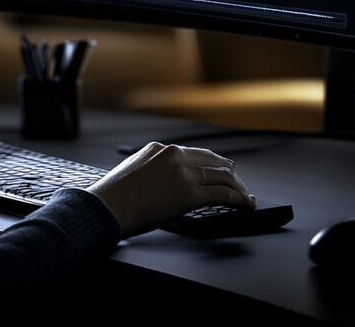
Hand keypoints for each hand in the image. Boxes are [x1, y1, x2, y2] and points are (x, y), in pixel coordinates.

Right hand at [87, 142, 254, 237]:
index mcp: (160, 148)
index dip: (213, 162)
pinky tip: (245, 205)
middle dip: (229, 174)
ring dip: (238, 188)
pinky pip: (223, 195)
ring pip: (222, 177)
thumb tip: (163, 181)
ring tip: (245, 196)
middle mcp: (174, 155)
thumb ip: (152, 169)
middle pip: (213, 162)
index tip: (221, 168)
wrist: (108, 205)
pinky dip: (239, 200)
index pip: (196, 153)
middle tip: (238, 183)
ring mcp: (184, 173)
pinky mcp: (191, 194)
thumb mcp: (134, 170)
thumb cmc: (115, 195)